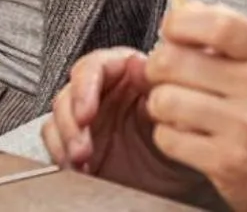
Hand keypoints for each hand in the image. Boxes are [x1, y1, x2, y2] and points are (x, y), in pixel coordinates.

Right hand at [42, 47, 202, 199]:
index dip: (84, 88)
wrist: (190, 181)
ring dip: (65, 139)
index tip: (86, 113)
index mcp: (127, 74)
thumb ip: (162, 91)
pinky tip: (78, 167)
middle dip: (70, 121)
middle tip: (81, 147)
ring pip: (59, 116)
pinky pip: (56, 140)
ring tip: (81, 161)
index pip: (94, 67)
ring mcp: (89, 117)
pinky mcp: (79, 141)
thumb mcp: (182, 117)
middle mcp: (103, 91)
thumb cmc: (189, 142)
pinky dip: (61, 154)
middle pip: (70, 92)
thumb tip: (141, 65)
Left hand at [144, 3, 246, 211]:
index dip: (179, 22)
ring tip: (178, 108)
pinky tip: (188, 137)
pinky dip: (168, 136)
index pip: (217, 24)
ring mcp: (246, 128)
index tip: (170, 32)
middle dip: (157, 67)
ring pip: (163, 100)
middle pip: (171, 60)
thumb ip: (225, 31)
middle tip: (167, 77)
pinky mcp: (229, 163)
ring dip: (160, 104)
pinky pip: (166, 137)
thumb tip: (180, 11)